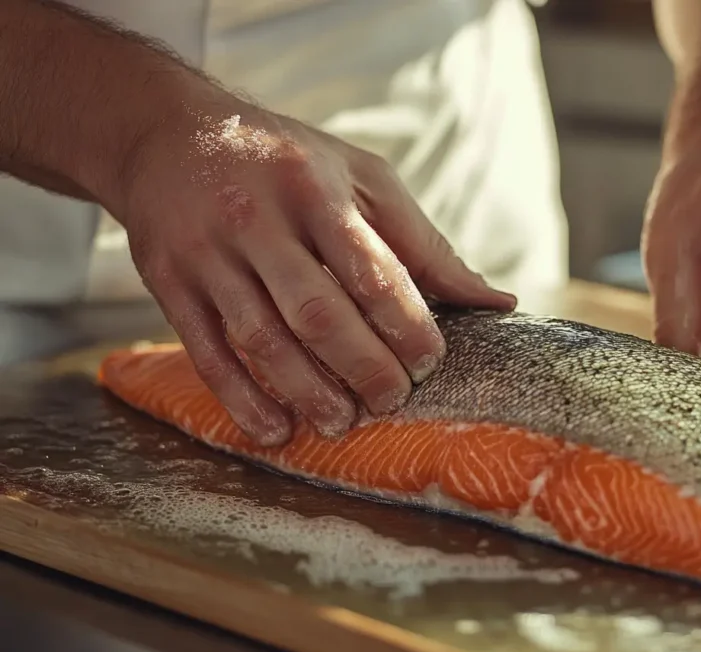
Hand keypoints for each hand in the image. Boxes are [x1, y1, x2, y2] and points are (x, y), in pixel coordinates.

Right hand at [110, 91, 514, 446]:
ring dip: (306, 392)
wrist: (169, 135)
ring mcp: (207, 254)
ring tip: (341, 423)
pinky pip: (206, 353)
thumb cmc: (288, 163)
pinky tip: (276, 430)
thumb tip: (495, 302)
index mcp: (315, 190)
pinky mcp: (168, 283)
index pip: (370, 270)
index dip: (404, 325)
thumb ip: (422, 244)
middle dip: (362, 367)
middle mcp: (256, 220)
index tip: (429, 362)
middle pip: (316, 313)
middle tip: (391, 401)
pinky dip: (241, 400)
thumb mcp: (361, 179)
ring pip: (261, 340)